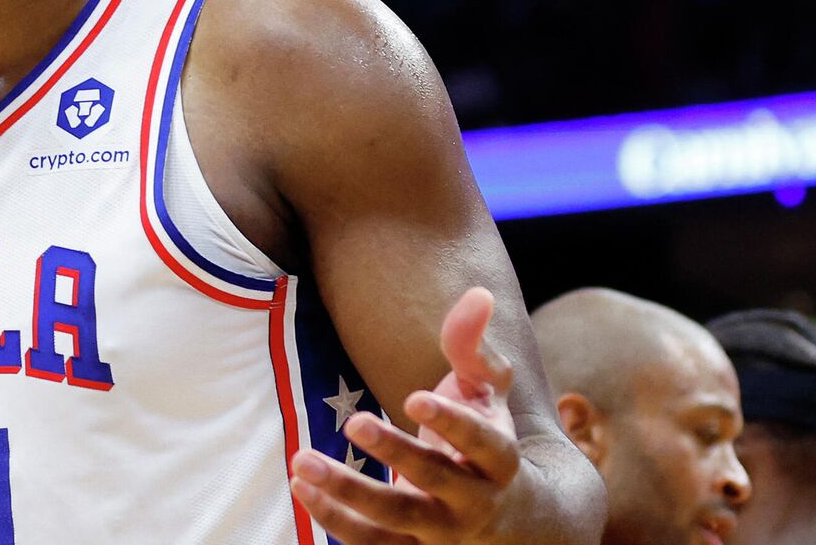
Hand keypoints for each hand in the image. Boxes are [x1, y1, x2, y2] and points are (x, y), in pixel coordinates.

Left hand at [289, 287, 523, 542]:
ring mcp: (442, 534)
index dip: (451, 422)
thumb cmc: (488, 442)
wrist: (514, 523)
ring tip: (302, 462)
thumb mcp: (487, 396)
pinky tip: (301, 487)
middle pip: (434, 482)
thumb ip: (473, 348)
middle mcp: (475, 504)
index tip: (413, 396)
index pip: (483, 444)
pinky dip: (335, 522)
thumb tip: (477, 294)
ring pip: (395, 520)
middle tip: (353, 423)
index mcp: (499, 461)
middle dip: (395, 454)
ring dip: (347, 494)